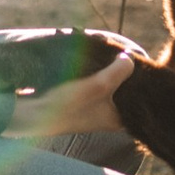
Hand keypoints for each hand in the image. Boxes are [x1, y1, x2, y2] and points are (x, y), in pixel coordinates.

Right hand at [11, 54, 137, 142]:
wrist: (35, 115)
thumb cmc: (69, 104)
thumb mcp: (98, 85)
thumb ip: (119, 71)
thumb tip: (130, 58)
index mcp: (119, 119)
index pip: (139, 96)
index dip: (139, 78)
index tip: (137, 61)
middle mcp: (110, 118)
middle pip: (125, 90)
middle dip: (124, 73)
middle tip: (123, 54)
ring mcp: (96, 112)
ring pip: (111, 87)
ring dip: (110, 72)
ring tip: (111, 55)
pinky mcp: (84, 104)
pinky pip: (98, 87)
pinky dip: (99, 75)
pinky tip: (96, 63)